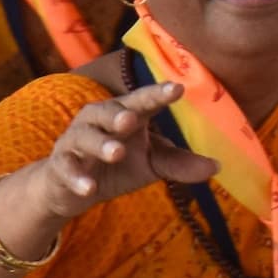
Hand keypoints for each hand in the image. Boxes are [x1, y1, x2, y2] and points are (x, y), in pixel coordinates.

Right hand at [25, 79, 216, 220]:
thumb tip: (217, 166)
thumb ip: (179, 163)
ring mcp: (75, 141)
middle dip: (117, 113)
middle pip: (106, 111)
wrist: (71, 188)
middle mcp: (97, 121)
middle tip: (132, 119)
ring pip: (84, 137)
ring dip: (99, 144)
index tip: (178, 89)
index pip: (143, 102)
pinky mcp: (60, 165)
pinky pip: (66, 167)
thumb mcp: (150, 164)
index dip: (158, 94)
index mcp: (124, 115)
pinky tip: (89, 188)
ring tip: (115, 153)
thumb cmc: (117, 166)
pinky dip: (77, 177)